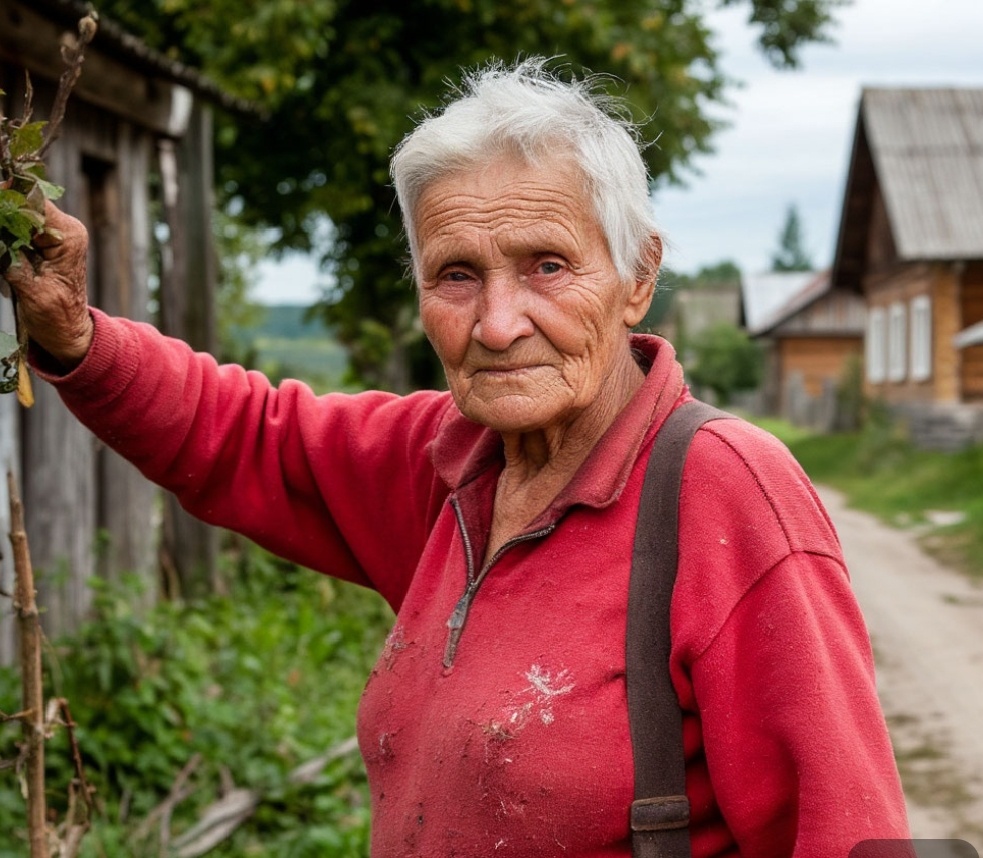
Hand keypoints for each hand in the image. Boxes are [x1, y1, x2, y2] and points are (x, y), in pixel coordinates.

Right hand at [2, 201, 92, 368]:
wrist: (70, 331)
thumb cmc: (57, 317)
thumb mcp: (30, 290)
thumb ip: (7, 258)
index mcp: (69, 235)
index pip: (32, 199)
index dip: (5, 195)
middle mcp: (64, 227)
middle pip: (21, 201)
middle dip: (2, 208)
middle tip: (1, 248)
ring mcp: (52, 233)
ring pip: (15, 211)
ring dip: (2, 220)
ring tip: (5, 256)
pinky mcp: (40, 241)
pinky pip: (14, 226)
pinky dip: (3, 231)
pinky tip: (2, 248)